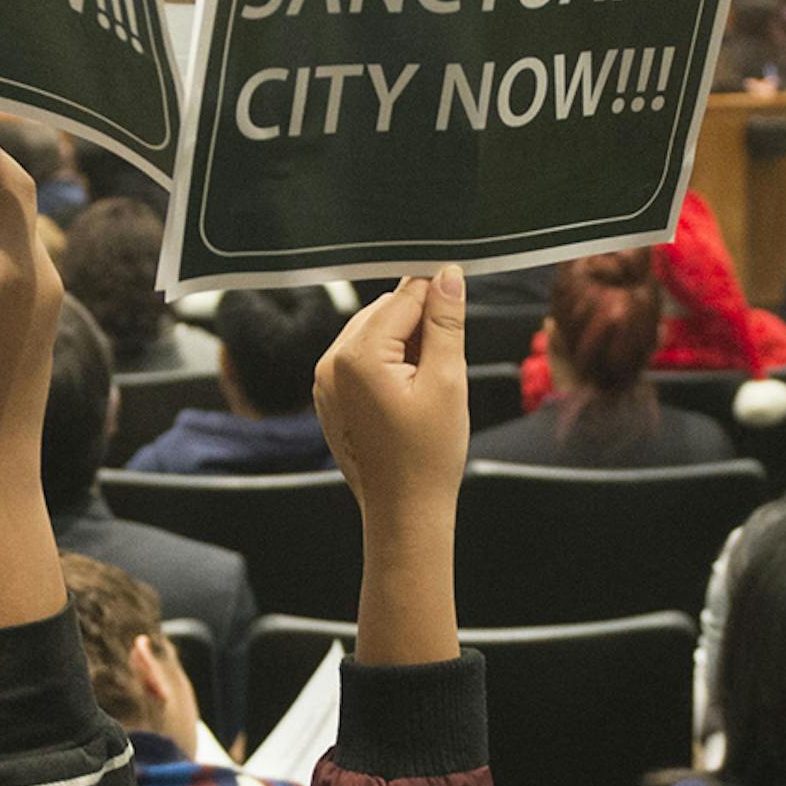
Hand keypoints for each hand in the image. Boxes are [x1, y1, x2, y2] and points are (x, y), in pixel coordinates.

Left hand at [317, 272, 466, 664]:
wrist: (403, 511)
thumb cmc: (429, 453)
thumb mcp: (446, 380)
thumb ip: (445, 323)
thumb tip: (448, 275)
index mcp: (356, 355)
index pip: (403, 297)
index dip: (438, 294)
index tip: (462, 299)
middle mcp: (329, 363)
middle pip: (384, 312)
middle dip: (419, 324)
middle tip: (444, 363)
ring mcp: (324, 381)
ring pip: (373, 334)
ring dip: (404, 345)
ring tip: (426, 386)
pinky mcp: (328, 397)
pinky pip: (360, 361)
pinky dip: (388, 365)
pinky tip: (407, 397)